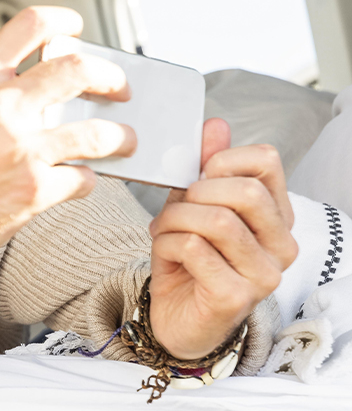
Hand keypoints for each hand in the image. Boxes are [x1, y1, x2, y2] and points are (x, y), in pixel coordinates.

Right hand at [0, 6, 135, 277]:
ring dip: (120, 137)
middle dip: (111, 78)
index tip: (77, 30)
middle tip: (118, 89)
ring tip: (124, 142)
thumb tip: (26, 80)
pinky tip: (77, 182)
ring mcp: (21, 148)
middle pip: (78, 70)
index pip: (31, 25)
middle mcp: (1, 106)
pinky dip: (86, 181)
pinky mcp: (34, 190)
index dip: (64, 21)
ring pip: (98, 132)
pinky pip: (83, 179)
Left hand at [148, 118, 298, 358]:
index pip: (267, 162)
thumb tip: (215, 124)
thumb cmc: (188, 261)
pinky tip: (164, 252)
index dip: (223, 158)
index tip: (197, 176)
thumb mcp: (193, 208)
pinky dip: (167, 243)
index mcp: (276, 216)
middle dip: (195, 192)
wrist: (176, 320)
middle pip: (245, 192)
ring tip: (163, 230)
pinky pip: (194, 248)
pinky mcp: (237, 296)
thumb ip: (205, 170)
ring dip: (175, 219)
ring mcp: (264, 274)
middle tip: (175, 208)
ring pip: (217, 220)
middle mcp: (281, 245)